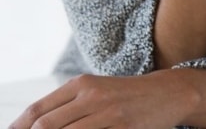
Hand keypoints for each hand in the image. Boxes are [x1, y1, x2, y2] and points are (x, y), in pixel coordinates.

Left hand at [9, 69, 205, 128]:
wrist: (168, 93)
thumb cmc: (128, 96)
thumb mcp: (98, 92)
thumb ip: (69, 105)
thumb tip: (36, 124)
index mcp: (81, 84)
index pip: (37, 111)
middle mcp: (90, 95)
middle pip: (45, 127)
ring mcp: (106, 113)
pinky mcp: (121, 128)